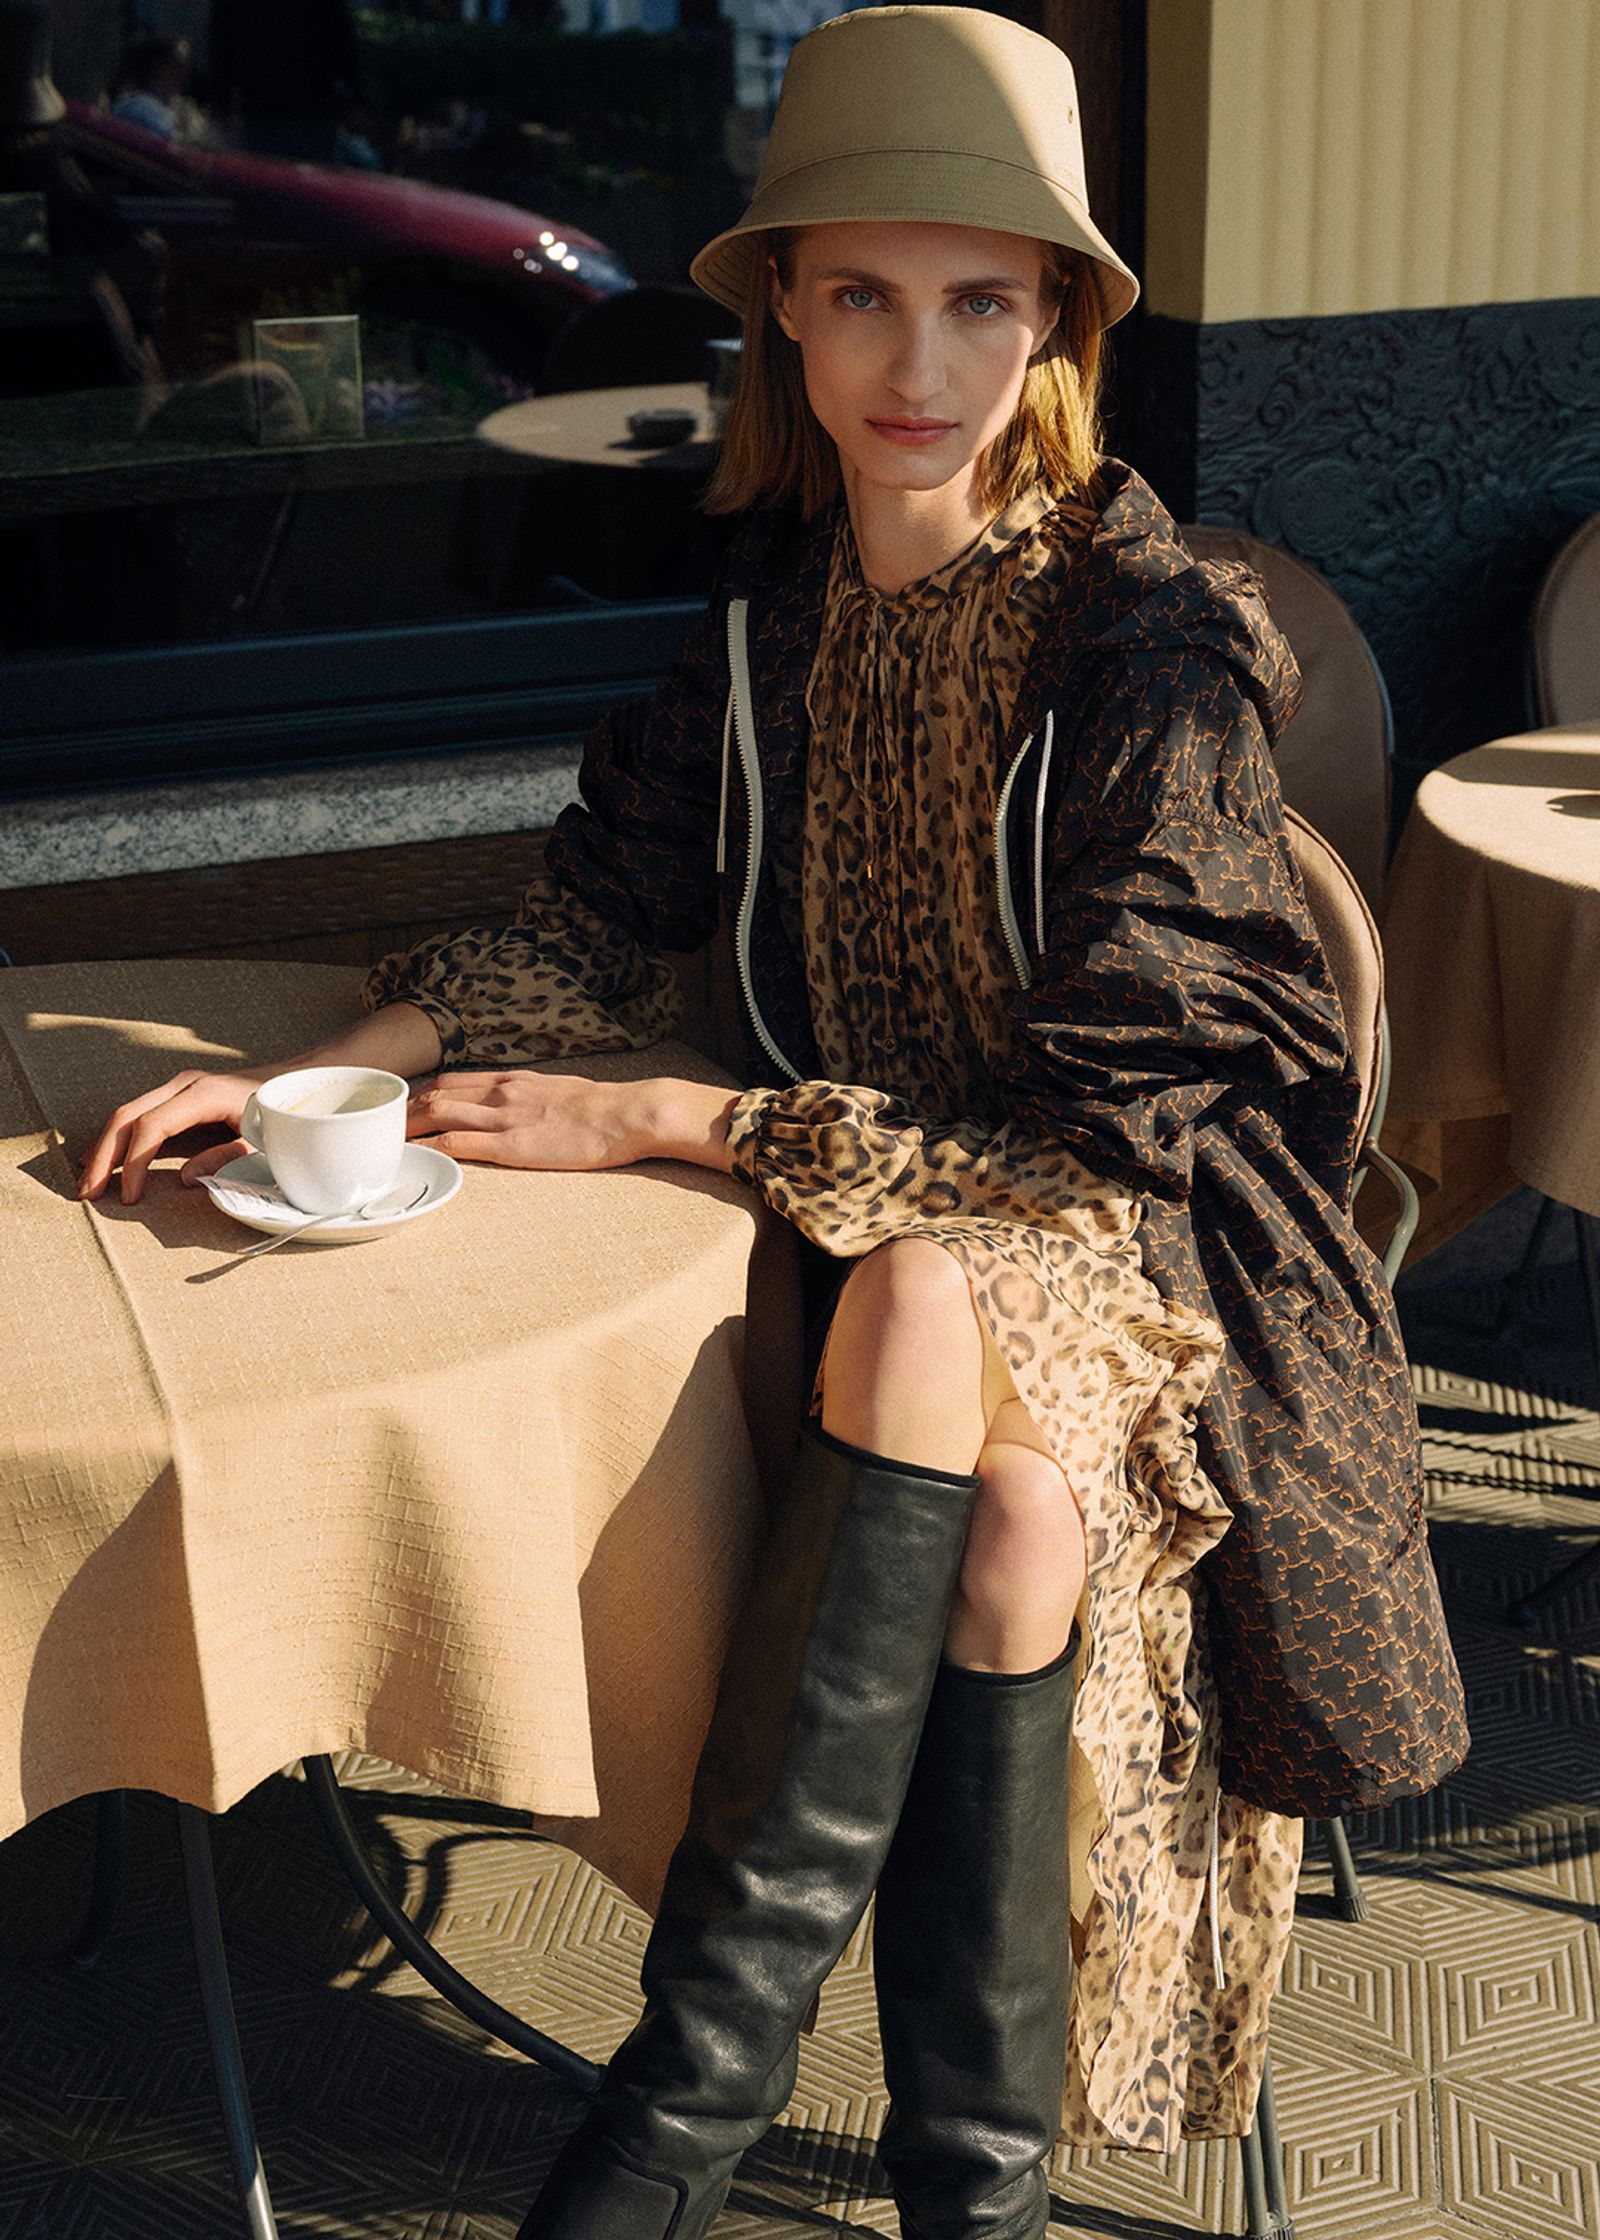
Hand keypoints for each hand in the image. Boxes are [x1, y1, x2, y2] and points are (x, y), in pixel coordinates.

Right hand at [77, 1067, 269, 1203]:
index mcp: (205, 1094)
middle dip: (104, 1156)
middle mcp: (184, 1085)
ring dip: (104, 1148)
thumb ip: (226, 1158)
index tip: (129, 1197)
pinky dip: (118, 1139)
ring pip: (127, 1114)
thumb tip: (184, 1177)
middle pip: (128, 1116)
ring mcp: (178, 1088)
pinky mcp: (177, 1096)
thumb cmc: (281, 1115)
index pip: (152, 1127)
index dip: (135, 1164)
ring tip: (87, 1182)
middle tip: (88, 1193)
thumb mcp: (262, 1143)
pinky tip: (102, 1160)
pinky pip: (139, 1114)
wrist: (293, 1082)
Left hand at [407, 1070, 737, 1172]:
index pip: (450, 1080)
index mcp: (512, 1080)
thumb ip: (528, 1098)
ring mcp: (505, 1118)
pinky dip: (433, 1147)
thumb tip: (510, 1108)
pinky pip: (461, 1143)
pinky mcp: (513, 1146)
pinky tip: (416, 1156)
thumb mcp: (557, 1092)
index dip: (419, 1094)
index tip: (400, 1110)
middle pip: (434, 1094)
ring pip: (438, 1113)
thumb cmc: (601, 1110)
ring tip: (381, 1143)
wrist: (629, 1114)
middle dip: (401, 1111)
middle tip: (376, 1129)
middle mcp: (500, 1092)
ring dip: (406, 1128)